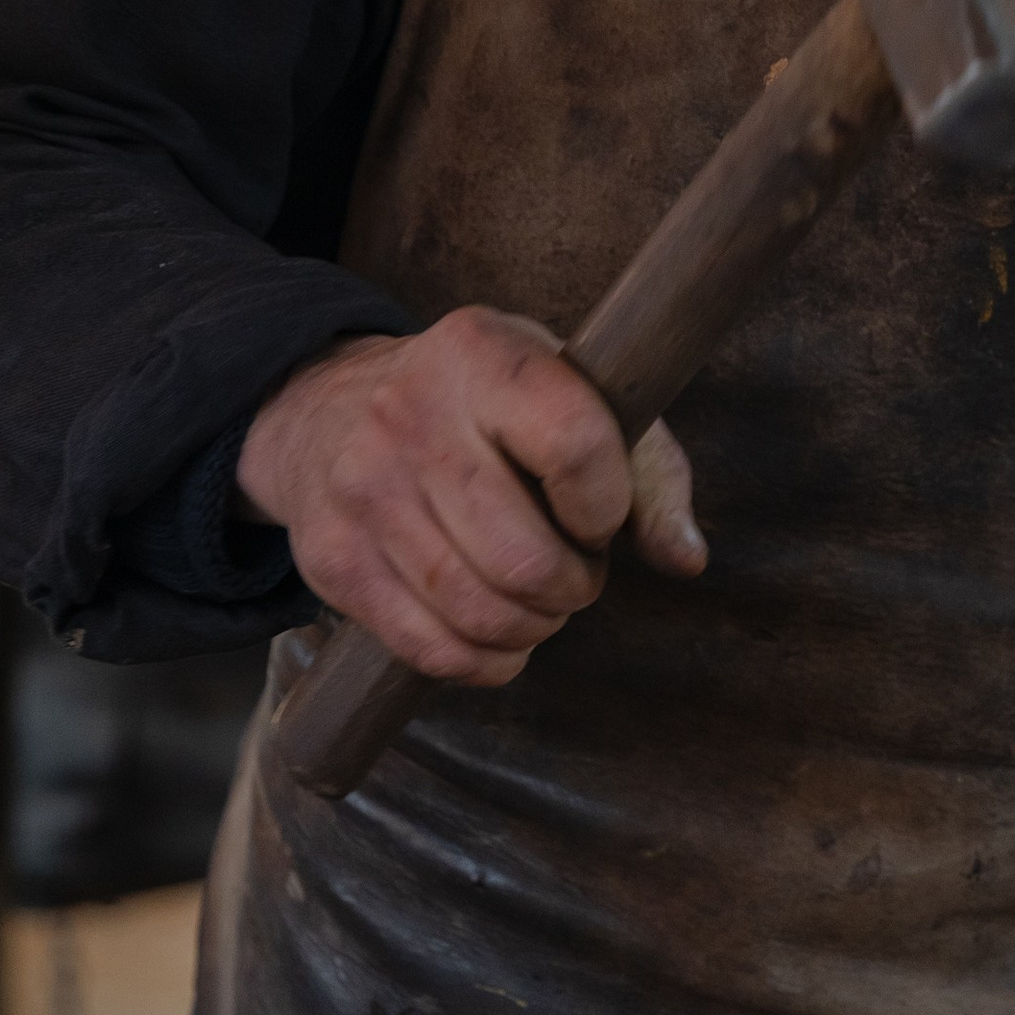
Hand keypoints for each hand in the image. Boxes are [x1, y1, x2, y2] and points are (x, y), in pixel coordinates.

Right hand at [235, 311, 703, 684]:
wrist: (328, 408)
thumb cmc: (487, 410)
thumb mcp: (572, 396)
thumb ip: (649, 471)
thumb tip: (686, 558)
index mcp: (483, 354)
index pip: (576, 449)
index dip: (605, 507)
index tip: (597, 514)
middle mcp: (410, 414)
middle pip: (525, 559)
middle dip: (573, 587)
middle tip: (570, 571)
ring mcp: (362, 490)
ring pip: (480, 615)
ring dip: (532, 627)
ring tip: (535, 597)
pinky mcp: (332, 559)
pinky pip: (432, 651)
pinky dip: (485, 661)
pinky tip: (496, 632)